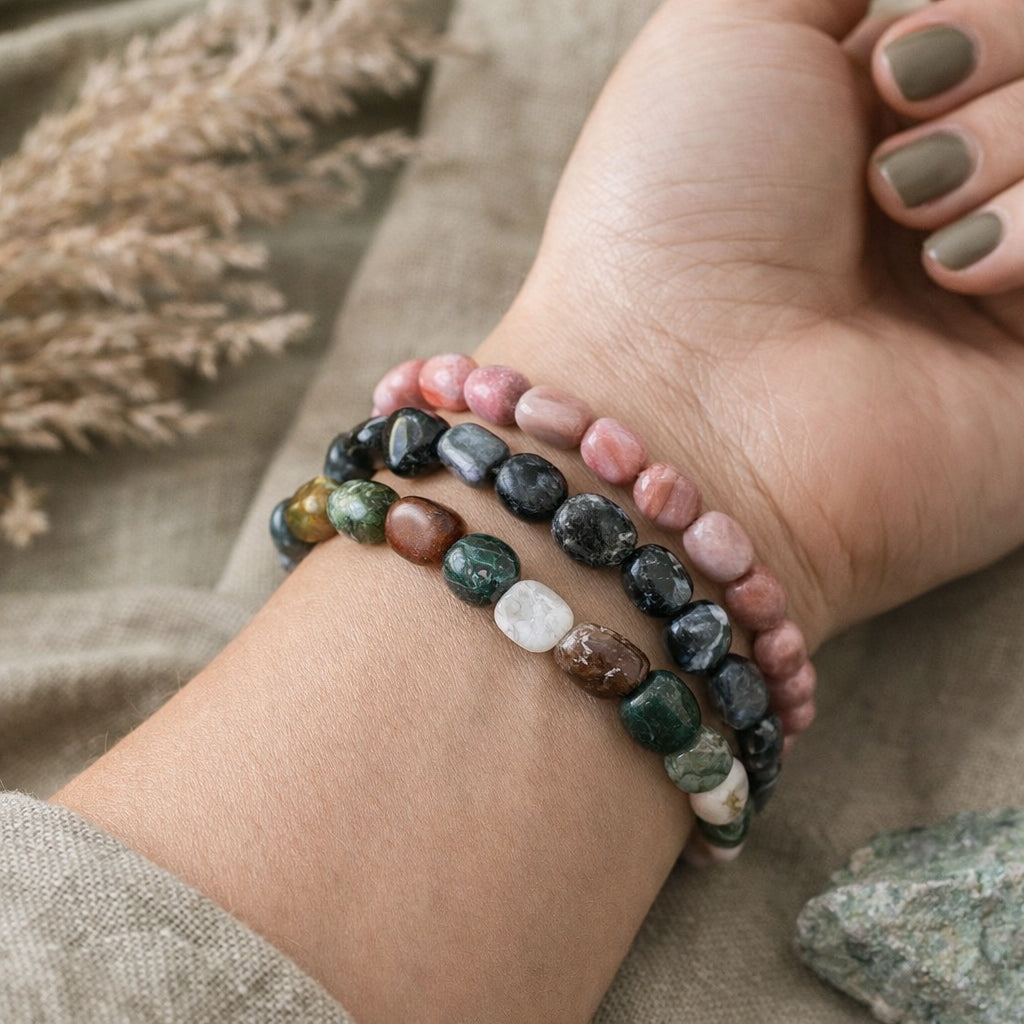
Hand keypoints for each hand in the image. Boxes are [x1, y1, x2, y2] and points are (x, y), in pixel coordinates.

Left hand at [486, 0, 1023, 642]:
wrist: (673, 394)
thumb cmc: (668, 215)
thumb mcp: (727, 36)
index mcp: (875, 130)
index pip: (1003, 36)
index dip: (980, 26)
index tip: (889, 69)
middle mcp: (943, 207)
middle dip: (999, 61)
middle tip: (890, 154)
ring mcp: (994, 295)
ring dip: (1012, 143)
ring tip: (908, 214)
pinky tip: (959, 274)